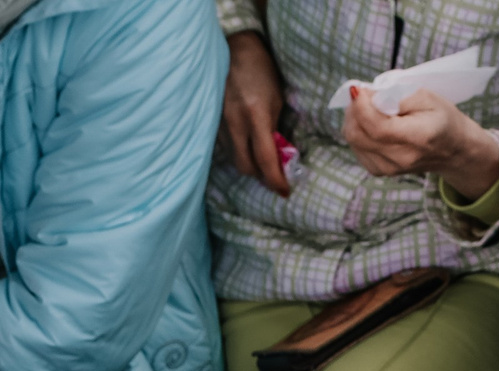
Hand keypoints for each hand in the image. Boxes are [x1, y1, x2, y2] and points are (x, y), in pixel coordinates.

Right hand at [221, 31, 290, 196]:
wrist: (234, 51)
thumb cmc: (261, 71)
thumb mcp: (275, 99)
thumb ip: (274, 127)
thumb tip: (278, 153)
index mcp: (255, 116)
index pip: (265, 159)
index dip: (275, 179)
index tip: (285, 191)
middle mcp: (235, 124)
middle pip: (246, 167)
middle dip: (261, 176)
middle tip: (274, 175)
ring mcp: (220, 124)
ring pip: (234, 160)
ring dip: (249, 165)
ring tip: (261, 159)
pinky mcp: (212, 123)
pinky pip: (226, 148)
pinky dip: (239, 152)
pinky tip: (247, 145)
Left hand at [342, 87, 498, 201]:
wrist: (452, 150)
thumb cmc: (442, 118)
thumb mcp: (427, 97)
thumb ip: (396, 95)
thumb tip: (367, 95)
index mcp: (416, 138)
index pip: (376, 127)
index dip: (361, 106)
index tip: (358, 88)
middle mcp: (399, 158)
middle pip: (358, 135)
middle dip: (353, 110)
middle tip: (362, 95)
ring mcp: (387, 168)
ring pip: (353, 141)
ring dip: (354, 119)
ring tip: (368, 106)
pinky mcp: (379, 171)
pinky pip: (356, 148)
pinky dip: (357, 131)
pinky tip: (369, 122)